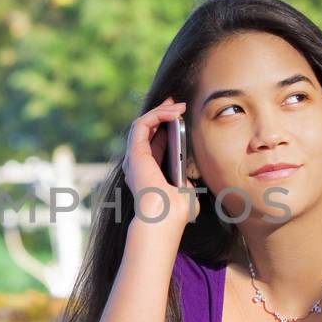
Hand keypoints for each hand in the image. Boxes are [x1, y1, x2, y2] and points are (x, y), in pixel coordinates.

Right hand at [123, 98, 197, 230]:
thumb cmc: (175, 212)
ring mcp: (134, 157)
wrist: (165, 217)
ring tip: (178, 106)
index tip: (180, 116)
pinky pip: (142, 124)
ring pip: (143, 123)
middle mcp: (137, 163)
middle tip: (177, 104)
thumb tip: (187, 179)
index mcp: (147, 173)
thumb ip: (184, 185)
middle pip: (146, 130)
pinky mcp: (135, 152)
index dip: (165, 127)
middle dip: (161, 113)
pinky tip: (173, 113)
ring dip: (161, 111)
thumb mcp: (185, 194)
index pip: (154, 143)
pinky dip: (156, 115)